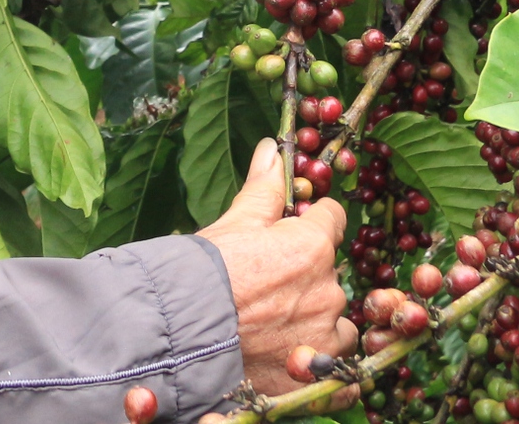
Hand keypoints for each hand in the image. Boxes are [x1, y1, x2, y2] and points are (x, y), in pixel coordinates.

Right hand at [196, 139, 352, 395]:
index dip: (312, 223)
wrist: (181, 333)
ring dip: (315, 318)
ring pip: (335, 318)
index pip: (333, 220)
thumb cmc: (204, 273)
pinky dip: (319, 356)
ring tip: (274, 323)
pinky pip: (336, 360)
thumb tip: (273, 148)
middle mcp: (328, 288)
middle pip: (330, 272)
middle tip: (267, 285)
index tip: (293, 232)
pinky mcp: (315, 370)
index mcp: (312, 245)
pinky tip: (290, 352)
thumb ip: (263, 187)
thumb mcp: (234, 222)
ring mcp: (324, 332)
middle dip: (306, 275)